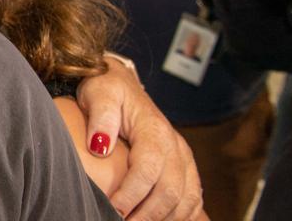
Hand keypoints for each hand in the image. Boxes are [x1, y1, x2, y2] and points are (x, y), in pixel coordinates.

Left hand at [78, 59, 202, 219]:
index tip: (112, 208)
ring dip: (165, 218)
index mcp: (155, 130)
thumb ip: (100, 116)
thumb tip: (100, 146)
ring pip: (186, 199)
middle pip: (171, 190)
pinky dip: (181, 216)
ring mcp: (183, 158)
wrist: (120, 85)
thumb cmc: (106, 90)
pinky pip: (193, 199)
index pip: (149, 169)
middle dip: (148, 214)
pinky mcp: (185, 168)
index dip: (132, 194)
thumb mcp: (98, 93)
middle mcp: (175, 146)